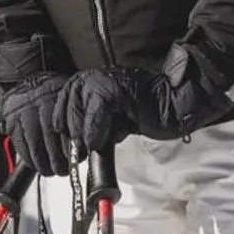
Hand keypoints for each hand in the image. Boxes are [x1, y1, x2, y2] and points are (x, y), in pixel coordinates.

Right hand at [0, 73, 71, 176]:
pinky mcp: (12, 121)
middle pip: (51, 139)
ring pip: (35, 147)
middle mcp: (41, 104)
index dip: (73, 147)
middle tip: (63, 170)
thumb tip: (87, 143)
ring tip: (50, 171)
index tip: (78, 158)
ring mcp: (24, 113)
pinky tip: (36, 164)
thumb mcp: (67, 95)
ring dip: (44, 164)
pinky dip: (29, 160)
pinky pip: (21, 147)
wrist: (24, 80)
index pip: (68, 128)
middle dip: (59, 160)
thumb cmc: (50, 92)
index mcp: (58, 97)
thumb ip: (76, 115)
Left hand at [60, 46, 230, 148]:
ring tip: (93, 146)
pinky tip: (99, 142)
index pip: (59, 110)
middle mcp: (90, 77)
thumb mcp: (110, 122)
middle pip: (64, 111)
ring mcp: (101, 80)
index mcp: (86, 84)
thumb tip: (75, 149)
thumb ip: (91, 128)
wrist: (173, 107)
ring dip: (82, 135)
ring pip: (76, 111)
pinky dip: (95, 129)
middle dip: (69, 137)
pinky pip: (94, 111)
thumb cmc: (144, 115)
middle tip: (78, 156)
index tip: (64, 155)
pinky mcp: (113, 88)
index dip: (61, 134)